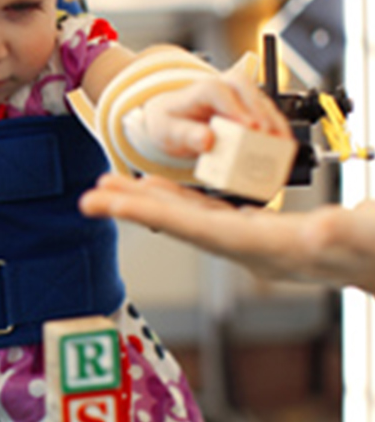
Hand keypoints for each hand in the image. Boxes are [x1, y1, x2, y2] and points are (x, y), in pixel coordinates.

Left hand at [80, 173, 374, 293]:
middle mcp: (249, 248)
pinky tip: (158, 186)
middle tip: (88, 197)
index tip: (113, 203)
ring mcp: (251, 241)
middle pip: (181, 225)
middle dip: (134, 209)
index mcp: (269, 247)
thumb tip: (317, 230)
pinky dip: (178, 198)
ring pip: (188, 218)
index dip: (155, 213)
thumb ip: (347, 234)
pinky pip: (206, 212)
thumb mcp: (371, 236)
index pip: (199, 229)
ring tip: (109, 186)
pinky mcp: (258, 231)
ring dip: (148, 201)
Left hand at [140, 69, 291, 157]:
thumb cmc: (171, 123)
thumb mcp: (169, 132)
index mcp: (201, 89)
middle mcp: (224, 86)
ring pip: (263, 101)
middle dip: (262, 114)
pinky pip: (269, 114)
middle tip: (269, 137)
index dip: (236, 109)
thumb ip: (186, 135)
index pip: (219, 92)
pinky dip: (278, 129)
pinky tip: (283, 145)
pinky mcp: (252, 109)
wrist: (173, 120)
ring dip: (276, 122)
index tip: (249, 128)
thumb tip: (206, 140)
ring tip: (283, 144)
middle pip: (248, 90)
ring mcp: (240, 96)